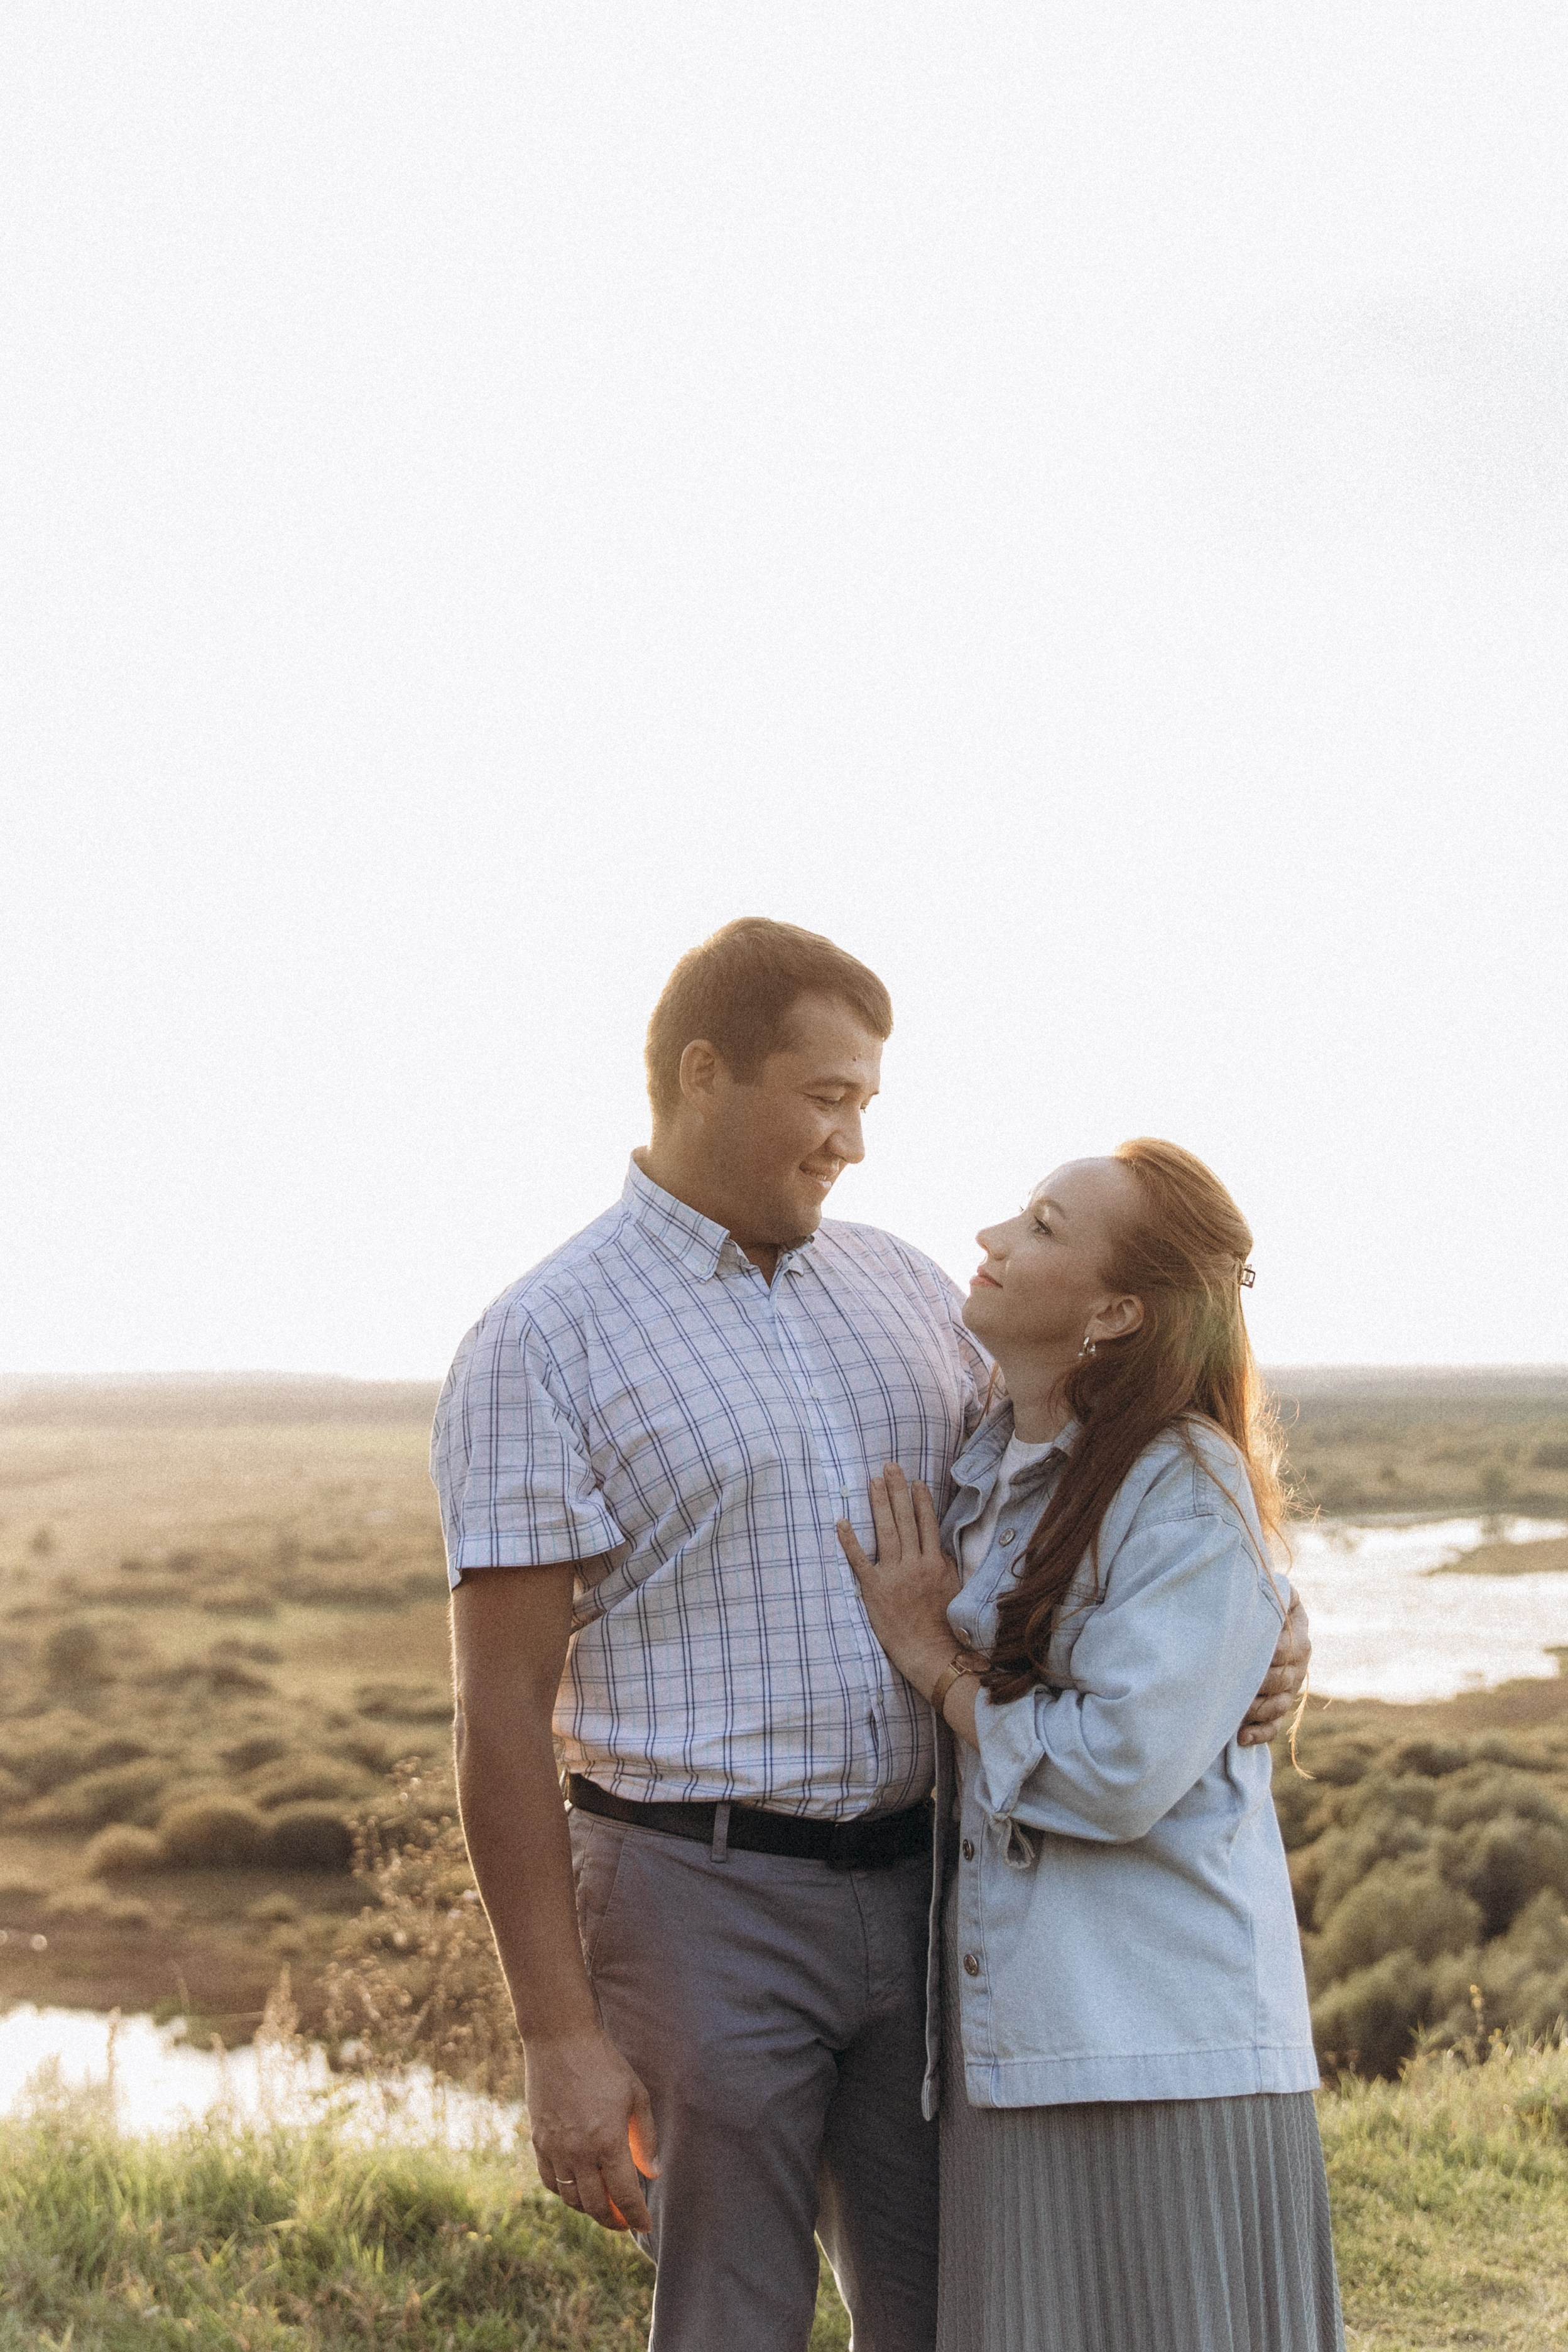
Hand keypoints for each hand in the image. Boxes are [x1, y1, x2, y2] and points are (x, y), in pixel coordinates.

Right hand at [525, 2028, 659, 2232]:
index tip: (645, 2227)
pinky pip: (550, 2182)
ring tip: (604, 2207)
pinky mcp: (538, 2142)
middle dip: (614, 2220)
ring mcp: (555, 2148)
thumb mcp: (635, 2095)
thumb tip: (653, 2173)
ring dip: (589, 2210)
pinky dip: (565, 2194)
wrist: (560, 2040)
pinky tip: (578, 2190)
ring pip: (572, 2199)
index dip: (637, 2216)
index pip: (625, 2195)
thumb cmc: (604, 2064)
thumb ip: (645, 2138)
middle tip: (625, 2223)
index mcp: (608, 2140)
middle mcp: (579, 2151)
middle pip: (596, 2206)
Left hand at [837, 1464, 960, 1692]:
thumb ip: (943, 1564)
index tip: (915, 1481)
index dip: (920, 1500)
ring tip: (872, 1482)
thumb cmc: (943, 1625)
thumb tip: (936, 1544)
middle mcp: (916, 1564)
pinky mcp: (874, 1589)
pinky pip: (860, 1560)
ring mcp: (895, 1575)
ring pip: (886, 1532)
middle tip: (890, 1466)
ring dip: (879, 1504)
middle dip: (897, 1491)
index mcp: (935, 1563)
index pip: (927, 1523)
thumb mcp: (951, 1590)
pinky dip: (850, 1540)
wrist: (932, 1653)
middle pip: (906, 1519)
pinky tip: (842, 1522)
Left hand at [1238, 1589, 1310, 1746]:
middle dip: (1261, 1687)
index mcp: (1296, 1634)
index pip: (1288, 1650)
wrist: (1250, 1617)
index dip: (1270, 1657)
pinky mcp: (1278, 1705)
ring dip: (1259, 1712)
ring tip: (1235, 1713)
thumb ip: (1271, 1588)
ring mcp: (1290, 1686)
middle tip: (1235, 1688)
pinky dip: (1260, 1733)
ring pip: (1280, 1705)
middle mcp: (1298, 1663)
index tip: (1246, 1659)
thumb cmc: (1253, 1600)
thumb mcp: (1266, 1590)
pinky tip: (1242, 1737)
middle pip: (1285, 1681)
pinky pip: (1274, 1726)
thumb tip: (1272, 1585)